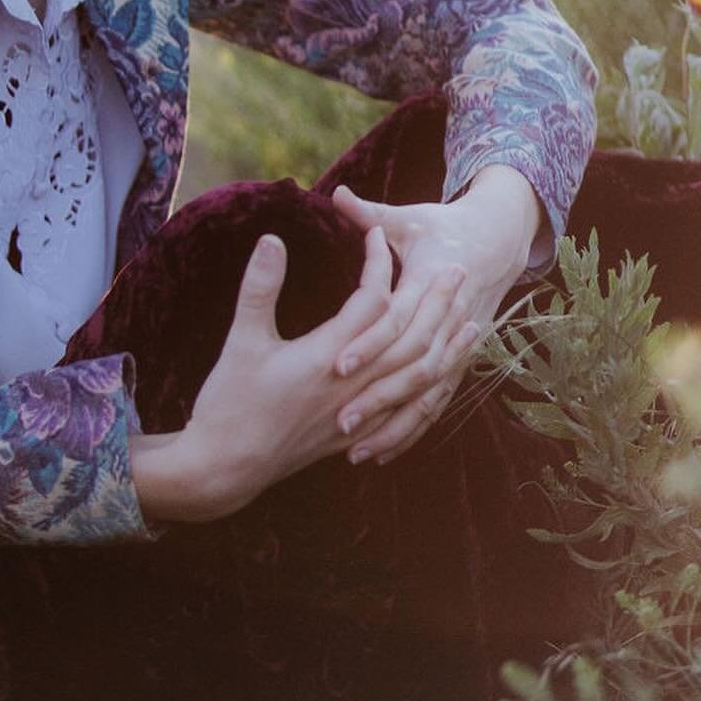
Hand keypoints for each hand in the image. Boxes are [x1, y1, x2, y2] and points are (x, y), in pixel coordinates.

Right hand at [175, 221, 467, 519]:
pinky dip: (432, 390)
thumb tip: (273, 238)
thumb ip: (260, 286)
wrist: (227, 466)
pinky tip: (443, 380)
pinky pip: (409, 412)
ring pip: (418, 378)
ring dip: (447, 347)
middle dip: (436, 302)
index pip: (370, 302)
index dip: (378, 263)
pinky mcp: (357, 435)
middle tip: (457, 269)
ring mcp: (360, 415)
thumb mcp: (242, 339)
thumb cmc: (231, 401)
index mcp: (327, 357)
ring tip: (472, 323)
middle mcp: (354, 386)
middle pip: (409, 338)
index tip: (378, 234)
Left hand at [326, 175, 540, 464]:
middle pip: (410, 367)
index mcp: (429, 284)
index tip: (336, 365)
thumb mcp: (407, 217)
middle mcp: (446, 320)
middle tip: (339, 422)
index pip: (396, 319)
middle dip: (377, 397)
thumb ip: (370, 212)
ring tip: (356, 451)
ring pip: (426, 394)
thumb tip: (336, 193)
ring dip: (394, 424)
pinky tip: (383, 453)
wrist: (497, 241)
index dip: (367, 342)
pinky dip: (412, 429)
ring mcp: (456, 344)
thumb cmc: (441, 227)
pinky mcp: (459, 361)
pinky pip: (436, 403)